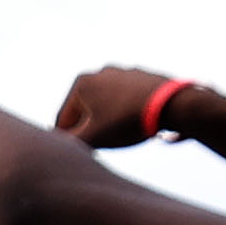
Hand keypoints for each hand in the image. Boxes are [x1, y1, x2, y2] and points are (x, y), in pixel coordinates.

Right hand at [53, 65, 181, 150]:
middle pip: (85, 111)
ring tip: (123, 135)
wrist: (172, 104)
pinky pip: (128, 100)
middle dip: (92, 129)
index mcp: (81, 83)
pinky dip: (128, 112)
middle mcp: (100, 72)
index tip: (85, 152)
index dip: (70, 140)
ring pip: (107, 105)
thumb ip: (68, 143)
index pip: (63, 120)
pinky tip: (138, 125)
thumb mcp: (93, 138)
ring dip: (110, 121)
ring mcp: (123, 72)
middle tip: (106, 144)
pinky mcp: (143, 77)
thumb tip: (53, 146)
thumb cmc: (127, 120)